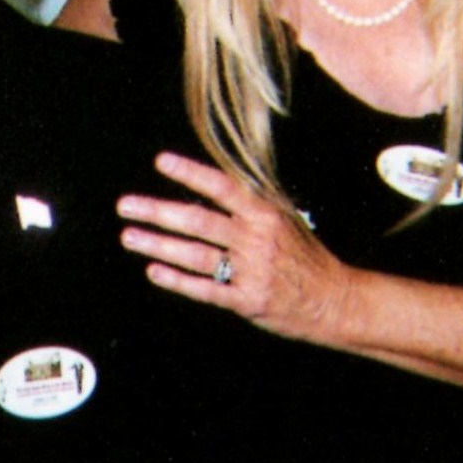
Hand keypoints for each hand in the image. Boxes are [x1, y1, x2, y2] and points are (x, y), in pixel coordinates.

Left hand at [117, 151, 351, 343]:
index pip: (222, 186)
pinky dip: (178, 280)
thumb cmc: (306, 257)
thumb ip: (251, 203)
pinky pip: (206, 289)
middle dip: (158, 212)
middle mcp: (257, 238)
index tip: (161, 162)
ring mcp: (251, 271)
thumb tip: (215, 178)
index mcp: (265, 213)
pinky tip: (155, 271)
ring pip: (196, 255)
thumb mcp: (286, 220)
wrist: (336, 300)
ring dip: (158, 245)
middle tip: (126, 205)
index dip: (190, 173)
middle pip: (198, 220)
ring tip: (129, 236)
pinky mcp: (248, 300)